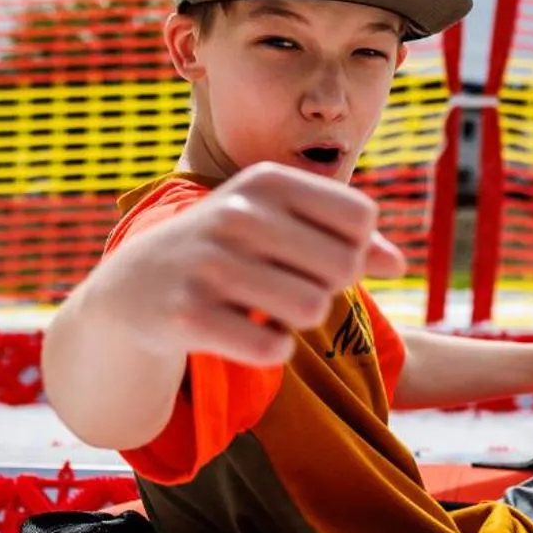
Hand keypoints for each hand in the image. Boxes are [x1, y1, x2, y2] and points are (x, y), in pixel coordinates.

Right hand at [95, 162, 405, 366]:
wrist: (133, 289)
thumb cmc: (228, 253)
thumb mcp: (281, 227)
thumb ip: (349, 240)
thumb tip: (399, 264)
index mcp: (265, 181)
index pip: (360, 218)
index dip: (353, 248)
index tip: (314, 256)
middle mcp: (234, 213)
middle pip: (343, 266)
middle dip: (328, 288)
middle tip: (288, 289)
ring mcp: (207, 263)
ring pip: (312, 308)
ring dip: (298, 322)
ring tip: (264, 310)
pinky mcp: (187, 315)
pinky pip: (273, 349)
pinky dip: (270, 351)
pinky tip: (241, 333)